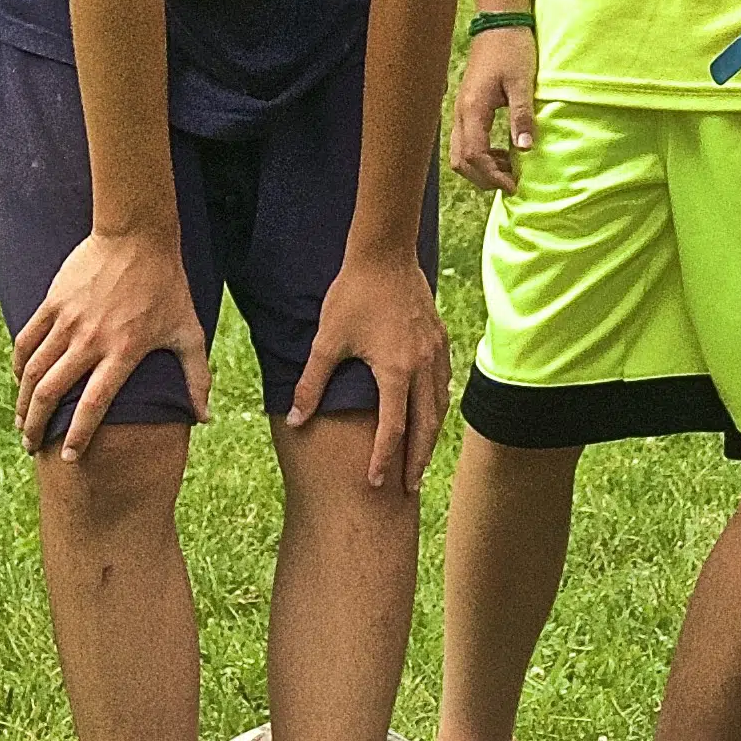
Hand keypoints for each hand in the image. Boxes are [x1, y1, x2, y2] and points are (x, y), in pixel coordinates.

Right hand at [14, 229, 205, 456]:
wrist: (138, 237)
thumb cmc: (168, 287)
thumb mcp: (189, 332)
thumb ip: (196, 377)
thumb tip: (206, 417)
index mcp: (124, 351)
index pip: (95, 403)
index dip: (79, 434)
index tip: (68, 458)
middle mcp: (91, 340)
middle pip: (52, 392)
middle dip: (36, 425)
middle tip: (29, 446)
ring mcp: (68, 321)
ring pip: (33, 370)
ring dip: (22, 401)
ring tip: (20, 423)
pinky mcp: (52, 303)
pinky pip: (25, 341)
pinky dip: (19, 365)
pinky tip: (20, 382)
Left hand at [293, 248, 451, 485]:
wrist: (385, 255)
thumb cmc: (353, 296)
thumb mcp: (327, 342)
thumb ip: (312, 383)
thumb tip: (296, 418)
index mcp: (396, 371)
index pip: (393, 427)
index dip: (384, 458)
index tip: (376, 482)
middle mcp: (423, 366)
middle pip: (426, 425)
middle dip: (417, 458)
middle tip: (409, 486)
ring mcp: (436, 352)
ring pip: (439, 405)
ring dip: (431, 435)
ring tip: (422, 458)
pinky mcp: (439, 339)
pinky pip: (444, 382)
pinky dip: (438, 405)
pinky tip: (432, 413)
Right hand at [452, 24, 541, 195]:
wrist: (500, 24)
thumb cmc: (512, 49)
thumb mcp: (523, 82)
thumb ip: (522, 116)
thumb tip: (525, 149)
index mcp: (472, 109)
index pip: (474, 155)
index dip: (492, 175)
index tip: (513, 186)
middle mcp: (460, 112)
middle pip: (459, 159)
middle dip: (482, 177)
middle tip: (510, 184)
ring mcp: (460, 109)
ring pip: (459, 151)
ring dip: (481, 166)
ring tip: (511, 169)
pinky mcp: (467, 106)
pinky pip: (466, 139)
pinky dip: (481, 153)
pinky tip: (505, 151)